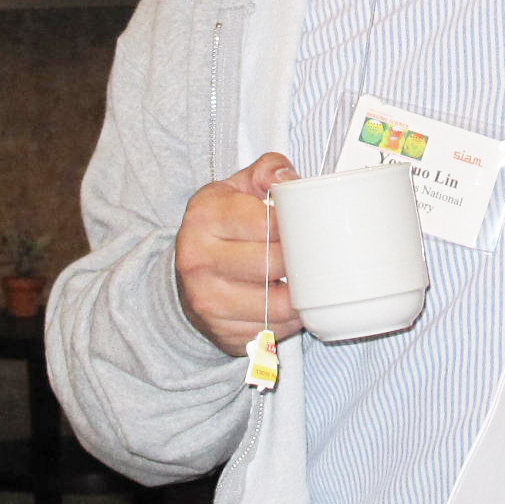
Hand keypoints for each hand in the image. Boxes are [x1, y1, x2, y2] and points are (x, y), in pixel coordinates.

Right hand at [175, 152, 299, 356]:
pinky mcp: (220, 332)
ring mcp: (206, 300)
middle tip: (317, 255)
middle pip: (271, 265)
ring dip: (301, 297)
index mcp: (204, 217)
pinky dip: (290, 321)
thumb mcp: (236, 189)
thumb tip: (290, 178)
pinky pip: (271, 331)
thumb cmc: (223, 226)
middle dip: (301, 261)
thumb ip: (266, 171)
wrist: (186, 273)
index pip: (264, 223)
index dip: (295, 226)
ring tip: (311, 282)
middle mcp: (197, 259)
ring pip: (276, 305)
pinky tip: (293, 305)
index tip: (308, 227)